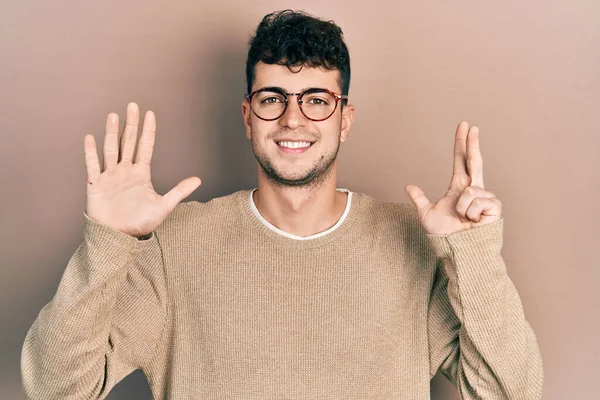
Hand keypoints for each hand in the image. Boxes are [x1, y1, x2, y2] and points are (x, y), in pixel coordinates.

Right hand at [84, 102, 200, 236]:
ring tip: (114, 115)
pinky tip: (91, 138)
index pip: (145, 147)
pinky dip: (91, 152)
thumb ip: (179, 191)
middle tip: (133, 105)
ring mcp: (110, 176)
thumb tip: (198, 179)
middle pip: (128, 142)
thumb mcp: (164, 206)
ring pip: (111, 149)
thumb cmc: (140, 223)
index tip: (150, 113)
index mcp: (141, 174)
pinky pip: (92, 166)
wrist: (119, 237)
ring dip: (111, 133)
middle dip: (131, 125)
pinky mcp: (96, 185)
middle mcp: (125, 171)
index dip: (148, 130)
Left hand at [405, 121, 501, 234]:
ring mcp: (485, 197)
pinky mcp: (495, 207)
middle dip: (473, 144)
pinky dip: (471, 212)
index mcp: (459, 187)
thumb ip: (419, 199)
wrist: (457, 250)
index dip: (461, 143)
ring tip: (464, 220)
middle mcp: (474, 189)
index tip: (464, 126)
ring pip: (469, 191)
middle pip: (474, 161)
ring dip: (462, 208)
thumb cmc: (445, 235)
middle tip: (472, 126)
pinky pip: (478, 201)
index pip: (461, 160)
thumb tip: (409, 186)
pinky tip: (474, 221)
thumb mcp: (426, 214)